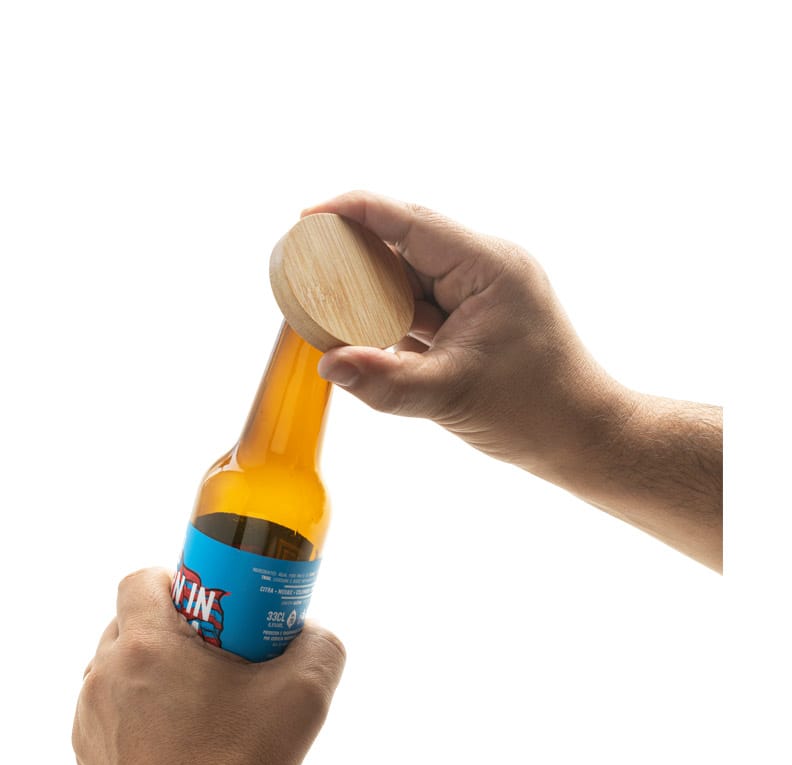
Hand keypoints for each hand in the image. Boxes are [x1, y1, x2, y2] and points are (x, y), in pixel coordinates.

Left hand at [71, 568, 345, 764]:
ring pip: (113, 669)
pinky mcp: (86, 760)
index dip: (174, 579)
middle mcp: (105, 677)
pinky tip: (175, 738)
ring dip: (147, 669)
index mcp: (146, 647)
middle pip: (126, 622)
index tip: (205, 599)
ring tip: (193, 698)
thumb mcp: (304, 694)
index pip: (141, 580)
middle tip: (209, 647)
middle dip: (165, 626)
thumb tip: (309, 630)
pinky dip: (134, 713)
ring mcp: (89, 721)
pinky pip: (106, 714)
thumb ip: (319, 643)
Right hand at [305, 191, 634, 480]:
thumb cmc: (532, 411)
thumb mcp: (450, 395)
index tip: (305, 216)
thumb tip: (327, 365)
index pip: (409, 219)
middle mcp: (484, 266)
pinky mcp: (472, 315)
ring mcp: (479, 290)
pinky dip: (387, 310)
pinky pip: (419, 300)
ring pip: (408, 271)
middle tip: (301, 259)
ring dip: (367, 282)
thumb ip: (385, 382)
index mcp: (486, 265)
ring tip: (320, 294)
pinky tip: (357, 325)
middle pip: (404, 238)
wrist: (579, 436)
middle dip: (352, 247)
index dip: (354, 210)